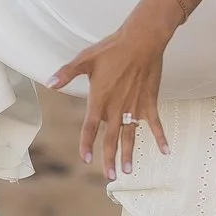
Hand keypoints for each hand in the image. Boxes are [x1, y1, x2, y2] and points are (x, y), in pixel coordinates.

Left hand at [51, 15, 174, 179]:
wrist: (142, 40)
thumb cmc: (112, 48)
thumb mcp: (85, 59)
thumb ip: (66, 73)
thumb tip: (49, 83)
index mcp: (99, 99)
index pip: (90, 127)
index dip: (87, 144)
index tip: (85, 158)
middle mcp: (117, 107)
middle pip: (111, 138)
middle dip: (109, 157)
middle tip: (109, 175)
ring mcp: (135, 106)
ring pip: (131, 135)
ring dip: (129, 153)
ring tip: (128, 170)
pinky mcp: (150, 102)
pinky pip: (155, 123)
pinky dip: (160, 137)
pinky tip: (165, 150)